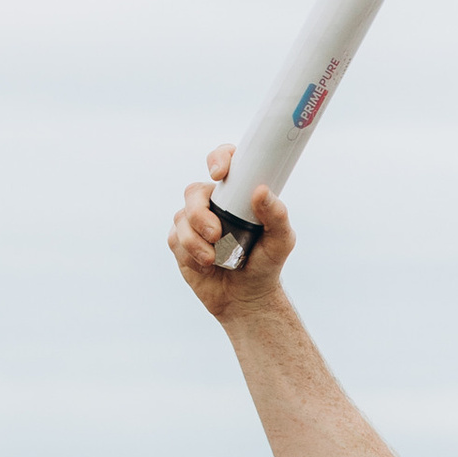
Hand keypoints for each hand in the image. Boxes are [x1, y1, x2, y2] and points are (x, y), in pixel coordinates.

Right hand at [169, 143, 294, 319]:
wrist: (247, 297)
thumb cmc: (266, 264)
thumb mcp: (281, 241)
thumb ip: (277, 215)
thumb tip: (261, 191)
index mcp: (236, 194)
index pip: (224, 162)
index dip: (218, 159)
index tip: (219, 173)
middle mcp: (213, 203)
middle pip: (193, 191)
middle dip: (200, 214)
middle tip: (216, 235)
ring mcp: (194, 222)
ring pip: (182, 218)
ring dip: (196, 242)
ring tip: (215, 260)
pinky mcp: (180, 242)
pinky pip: (176, 239)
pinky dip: (192, 254)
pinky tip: (207, 265)